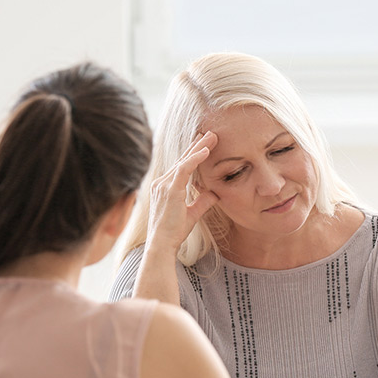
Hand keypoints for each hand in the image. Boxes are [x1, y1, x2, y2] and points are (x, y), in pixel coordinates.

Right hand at [146, 131, 219, 252]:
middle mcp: (162, 182)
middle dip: (197, 145)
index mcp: (165, 187)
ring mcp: (164, 185)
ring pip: (184, 160)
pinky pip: (184, 169)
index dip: (194, 154)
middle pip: (182, 159)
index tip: (205, 144)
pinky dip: (195, 159)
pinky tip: (206, 151)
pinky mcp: (169, 190)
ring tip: (212, 136)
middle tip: (210, 133)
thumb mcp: (193, 213)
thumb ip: (203, 201)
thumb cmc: (174, 232)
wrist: (162, 244)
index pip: (182, 166)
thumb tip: (215, 193)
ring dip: (199, 147)